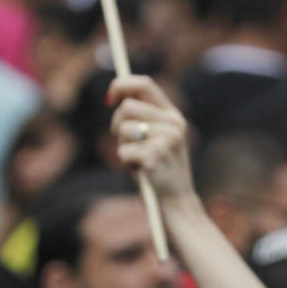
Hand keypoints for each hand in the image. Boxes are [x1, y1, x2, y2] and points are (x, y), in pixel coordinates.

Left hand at [107, 75, 194, 201]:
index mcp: (173, 116)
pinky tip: (140, 171)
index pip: (144, 84)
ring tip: (137, 160)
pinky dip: (125, 162)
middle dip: (117, 124)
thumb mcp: (156, 138)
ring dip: (122, 146)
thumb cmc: (159, 170)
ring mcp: (166, 139)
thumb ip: (142, 117)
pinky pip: (123, 151)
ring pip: (123, 129)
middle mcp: (173, 123)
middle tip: (125, 142)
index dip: (122, 85)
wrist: (177, 203)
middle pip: (127, 107)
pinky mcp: (155, 155)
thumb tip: (115, 97)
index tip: (110, 97)